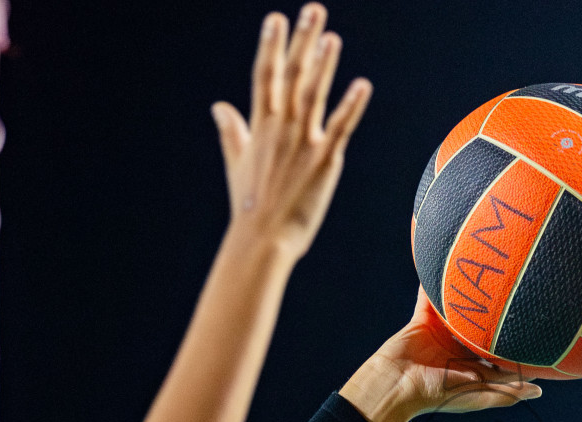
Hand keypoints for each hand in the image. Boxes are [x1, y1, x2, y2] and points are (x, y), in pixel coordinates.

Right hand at [211, 4, 371, 260]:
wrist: (262, 239)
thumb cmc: (250, 206)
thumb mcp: (236, 163)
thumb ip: (232, 131)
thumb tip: (218, 107)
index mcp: (261, 127)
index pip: (266, 76)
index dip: (271, 46)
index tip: (276, 19)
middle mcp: (281, 128)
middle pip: (292, 76)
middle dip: (301, 41)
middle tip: (312, 10)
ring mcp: (303, 142)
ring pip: (314, 95)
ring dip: (324, 65)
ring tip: (333, 37)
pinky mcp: (324, 160)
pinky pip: (341, 127)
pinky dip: (351, 106)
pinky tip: (362, 84)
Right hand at [339, 289, 542, 421]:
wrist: (398, 385)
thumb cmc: (439, 394)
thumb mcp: (478, 396)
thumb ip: (507, 393)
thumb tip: (539, 392)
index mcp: (473, 368)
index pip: (499, 355)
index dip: (515, 344)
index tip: (535, 329)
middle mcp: (458, 351)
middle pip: (481, 330)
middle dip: (494, 316)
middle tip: (515, 292)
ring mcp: (441, 335)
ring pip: (459, 312)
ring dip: (469, 297)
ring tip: (485, 276)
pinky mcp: (423, 322)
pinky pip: (429, 300)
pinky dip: (433, 286)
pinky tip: (445, 265)